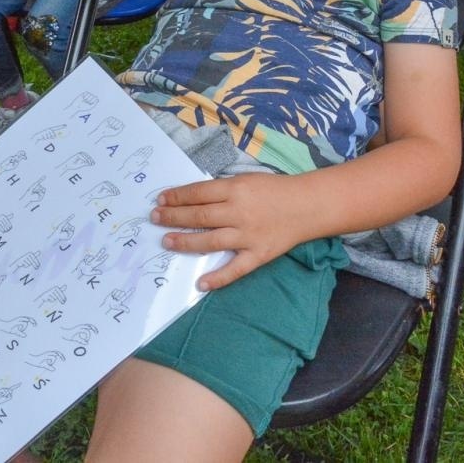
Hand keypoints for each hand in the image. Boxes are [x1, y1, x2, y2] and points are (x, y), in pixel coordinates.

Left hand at [152, 173, 303, 290]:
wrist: (308, 206)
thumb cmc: (275, 189)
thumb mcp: (246, 179)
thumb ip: (222, 189)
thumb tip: (193, 198)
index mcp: (235, 189)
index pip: (198, 193)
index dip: (177, 196)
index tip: (161, 200)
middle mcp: (239, 212)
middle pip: (200, 215)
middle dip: (174, 216)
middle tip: (155, 218)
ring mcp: (248, 235)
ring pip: (210, 240)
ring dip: (186, 242)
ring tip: (166, 241)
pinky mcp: (258, 255)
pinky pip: (235, 269)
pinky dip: (218, 278)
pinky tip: (200, 284)